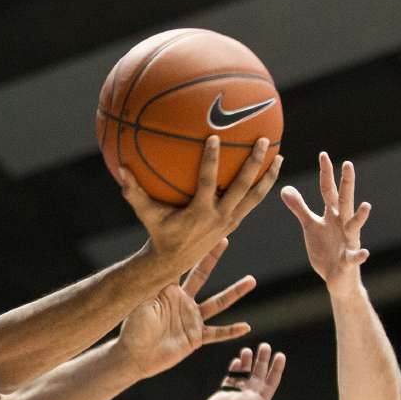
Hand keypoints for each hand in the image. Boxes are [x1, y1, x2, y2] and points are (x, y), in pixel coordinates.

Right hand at [112, 136, 281, 275]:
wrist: (173, 261)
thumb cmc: (158, 233)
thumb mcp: (146, 214)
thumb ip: (134, 192)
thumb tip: (121, 168)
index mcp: (200, 212)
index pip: (208, 182)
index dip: (211, 160)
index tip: (215, 137)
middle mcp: (219, 216)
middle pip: (242, 187)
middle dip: (254, 164)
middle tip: (263, 141)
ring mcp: (229, 221)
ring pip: (255, 198)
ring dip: (268, 178)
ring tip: (279, 157)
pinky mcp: (233, 223)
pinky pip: (252, 203)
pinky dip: (262, 189)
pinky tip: (268, 173)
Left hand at [117, 239, 254, 378]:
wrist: (134, 355)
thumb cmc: (133, 327)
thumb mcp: (141, 300)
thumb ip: (152, 282)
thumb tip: (155, 258)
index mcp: (168, 289)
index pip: (181, 264)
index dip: (190, 248)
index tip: (198, 228)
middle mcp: (183, 300)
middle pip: (202, 274)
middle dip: (213, 256)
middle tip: (225, 237)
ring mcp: (191, 318)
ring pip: (218, 302)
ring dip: (235, 292)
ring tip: (251, 280)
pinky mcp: (196, 337)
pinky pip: (217, 333)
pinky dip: (231, 331)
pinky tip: (246, 327)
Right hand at [192, 343, 289, 399]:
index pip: (270, 383)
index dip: (276, 369)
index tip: (280, 355)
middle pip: (258, 375)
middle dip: (262, 361)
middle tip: (265, 345)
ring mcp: (234, 398)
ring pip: (243, 375)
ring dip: (247, 363)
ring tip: (249, 349)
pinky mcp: (220, 398)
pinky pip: (229, 381)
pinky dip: (233, 370)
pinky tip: (236, 361)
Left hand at [280, 152, 371, 295]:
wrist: (337, 278)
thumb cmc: (326, 249)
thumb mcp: (311, 226)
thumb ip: (300, 208)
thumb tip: (284, 188)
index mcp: (332, 215)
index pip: (327, 190)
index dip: (325, 173)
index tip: (323, 154)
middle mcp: (343, 224)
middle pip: (344, 200)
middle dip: (346, 183)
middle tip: (348, 164)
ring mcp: (348, 241)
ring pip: (355, 226)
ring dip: (361, 217)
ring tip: (366, 206)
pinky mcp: (349, 260)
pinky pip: (356, 257)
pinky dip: (360, 255)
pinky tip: (364, 253)